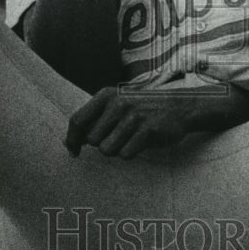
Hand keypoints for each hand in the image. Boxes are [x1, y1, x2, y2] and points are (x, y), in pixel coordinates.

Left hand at [64, 84, 248, 158]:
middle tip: (118, 138)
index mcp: (107, 95)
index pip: (77, 120)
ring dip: (117, 150)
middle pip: (92, 140)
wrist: (180, 106)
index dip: (71, 139)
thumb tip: (68, 142)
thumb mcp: (118, 104)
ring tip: (130, 139)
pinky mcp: (147, 131)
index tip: (73, 152)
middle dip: (102, 144)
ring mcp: (133, 116)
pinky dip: (131, 153)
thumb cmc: (144, 108)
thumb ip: (94, 119)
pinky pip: (125, 154)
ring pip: (107, 150)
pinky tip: (141, 142)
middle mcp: (117, 103)